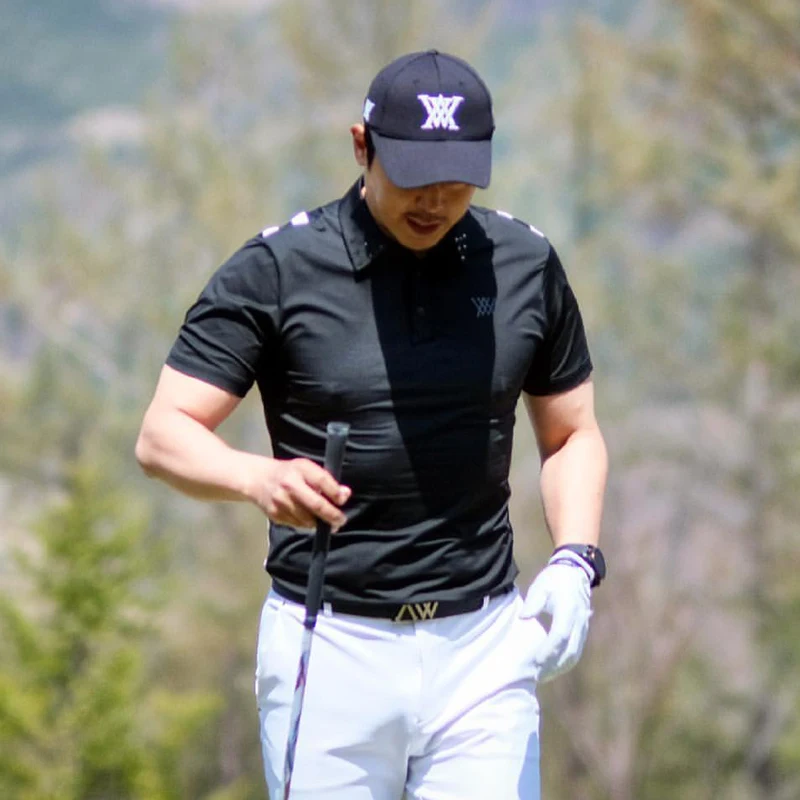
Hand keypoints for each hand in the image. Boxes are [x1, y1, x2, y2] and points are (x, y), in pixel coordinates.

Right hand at [246, 457, 350, 531]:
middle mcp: (289, 485)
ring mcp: (281, 502)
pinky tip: (306, 517)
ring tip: (324, 520)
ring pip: (307, 519)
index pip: (322, 481)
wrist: (258, 478)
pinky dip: (305, 523)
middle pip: (316, 505)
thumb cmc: (289, 472)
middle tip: (341, 520)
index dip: (335, 493)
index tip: (342, 500)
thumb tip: (345, 494)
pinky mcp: (275, 515)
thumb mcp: (307, 468)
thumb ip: (326, 480)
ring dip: (319, 522)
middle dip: (332, 515)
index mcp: (300, 469)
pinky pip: (297, 524)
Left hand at [520, 555, 591, 682]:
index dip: (549, 650)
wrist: (574, 572)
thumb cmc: (554, 579)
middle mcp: (579, 620)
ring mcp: (583, 627)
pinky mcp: (582, 631)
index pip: (560, 635)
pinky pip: (576, 651)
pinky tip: (552, 669)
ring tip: (542, 676)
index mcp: (568, 609)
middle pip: (570, 649)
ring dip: (559, 667)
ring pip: (574, 653)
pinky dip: (565, 662)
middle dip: (553, 665)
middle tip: (536, 675)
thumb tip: (523, 617)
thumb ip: (533, 602)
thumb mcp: (541, 585)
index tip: (536, 661)